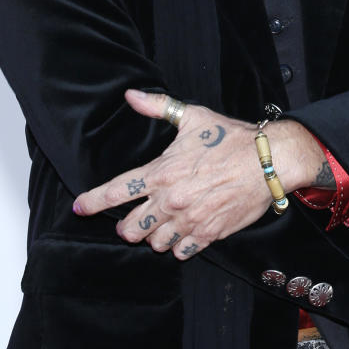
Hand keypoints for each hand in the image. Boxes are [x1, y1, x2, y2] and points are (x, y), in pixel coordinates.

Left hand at [71, 90, 321, 259]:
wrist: (268, 161)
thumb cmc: (231, 138)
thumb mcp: (193, 117)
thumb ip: (158, 107)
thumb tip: (132, 96)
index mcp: (161, 172)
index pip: (117, 191)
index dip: (93, 202)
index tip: (80, 208)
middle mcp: (171, 200)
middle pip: (132, 227)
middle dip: (128, 226)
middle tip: (133, 221)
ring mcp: (189, 220)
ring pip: (155, 243)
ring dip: (154, 237)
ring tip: (160, 226)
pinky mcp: (209, 233)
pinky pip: (182, 251)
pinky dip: (178, 247)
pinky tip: (182, 236)